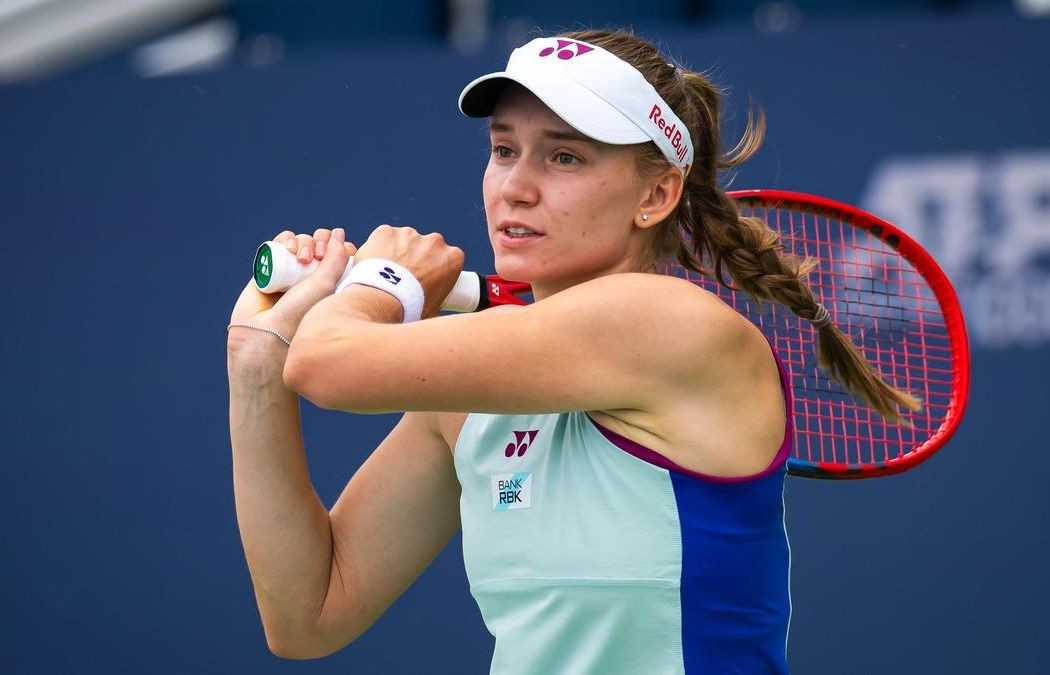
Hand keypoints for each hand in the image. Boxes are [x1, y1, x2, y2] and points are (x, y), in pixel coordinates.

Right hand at [228, 228, 357, 351]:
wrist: (264, 332)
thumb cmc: (300, 314)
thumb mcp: (327, 285)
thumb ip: (337, 257)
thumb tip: (339, 233)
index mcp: (332, 285)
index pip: (340, 255)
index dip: (342, 247)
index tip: (346, 251)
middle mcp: (312, 278)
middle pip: (320, 244)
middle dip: (321, 242)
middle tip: (317, 257)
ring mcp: (291, 273)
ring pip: (301, 242)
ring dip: (304, 242)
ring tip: (301, 259)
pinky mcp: (270, 268)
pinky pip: (279, 244)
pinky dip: (286, 239)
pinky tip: (288, 249)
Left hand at [353, 225, 463, 317]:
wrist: (383, 300)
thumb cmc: (410, 309)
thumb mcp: (434, 309)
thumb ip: (438, 302)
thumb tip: (435, 317)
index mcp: (453, 257)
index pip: (448, 259)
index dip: (437, 269)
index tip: (427, 279)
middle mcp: (435, 241)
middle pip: (427, 248)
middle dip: (417, 259)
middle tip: (404, 279)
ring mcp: (410, 234)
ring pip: (404, 241)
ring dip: (398, 253)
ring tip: (386, 274)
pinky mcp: (387, 231)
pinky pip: (383, 238)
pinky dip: (379, 248)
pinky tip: (375, 265)